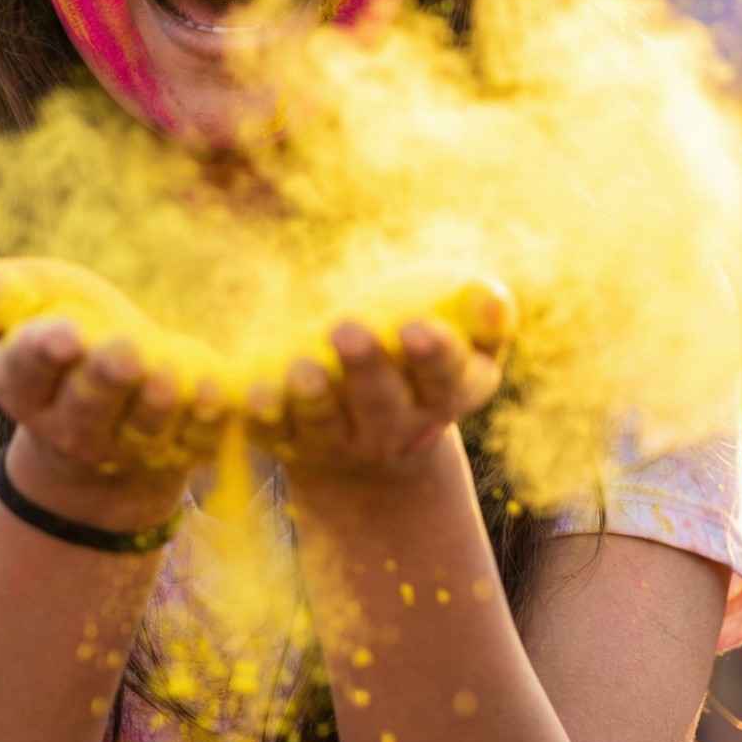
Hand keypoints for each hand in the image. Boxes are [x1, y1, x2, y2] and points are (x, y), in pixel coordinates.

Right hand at [0, 267, 228, 527]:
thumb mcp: (26, 304)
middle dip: (106, 378)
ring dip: (159, 402)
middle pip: (87, 406)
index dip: (44, 352)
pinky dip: (210, 420)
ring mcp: (128, 443)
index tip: (64, 336)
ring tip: (169, 374)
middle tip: (125, 353)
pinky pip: (198, 438)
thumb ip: (0, 295)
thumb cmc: (63, 329)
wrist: (108, 404)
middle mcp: (70, 426)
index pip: (27, 369)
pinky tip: (222, 394)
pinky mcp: (180, 447)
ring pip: (143, 425)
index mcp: (21, 383)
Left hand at [249, 318, 502, 486]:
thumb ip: (482, 319)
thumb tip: (488, 296)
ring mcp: (343, 443)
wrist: (379, 437)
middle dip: (365, 369)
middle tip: (347, 330)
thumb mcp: (466, 345)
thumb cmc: (422, 364)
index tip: (415, 327)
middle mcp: (396, 431)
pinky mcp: (293, 445)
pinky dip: (263, 416)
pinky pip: (275, 435)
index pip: (446, 380)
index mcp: (445, 397)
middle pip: (382, 405)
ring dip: (312, 398)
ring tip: (301, 368)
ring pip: (327, 425)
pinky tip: (253, 392)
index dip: (433, 356)